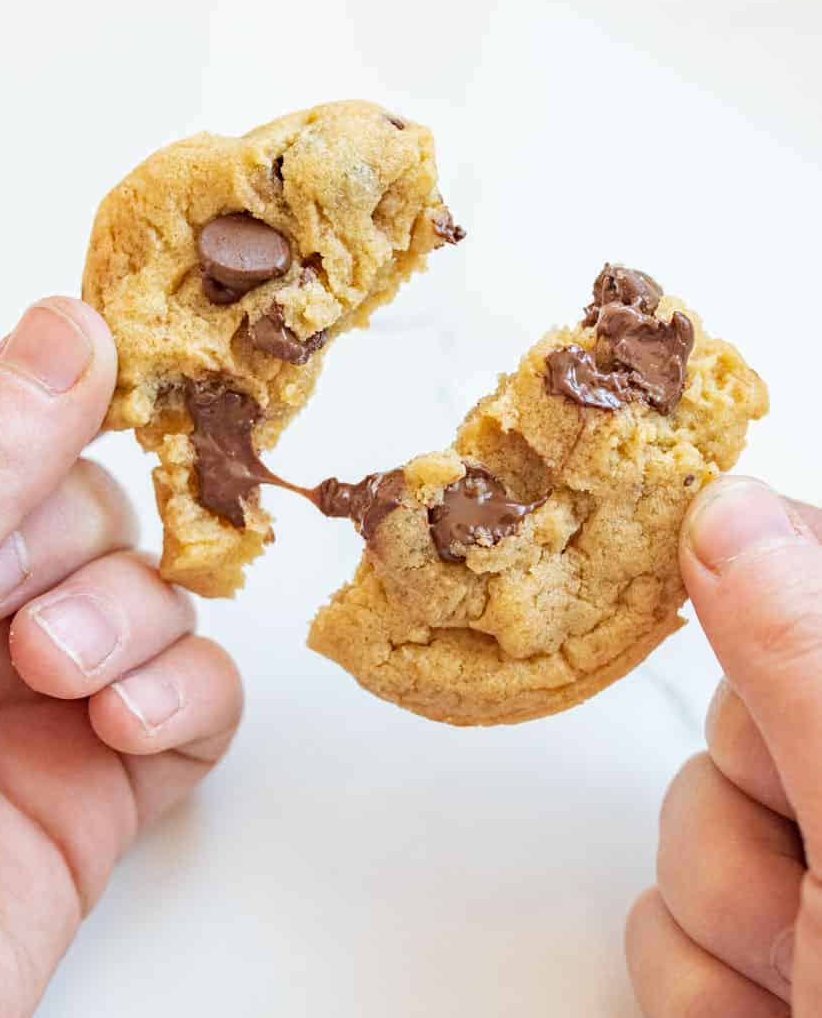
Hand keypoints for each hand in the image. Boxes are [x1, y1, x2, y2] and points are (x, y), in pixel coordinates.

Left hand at [0, 299, 241, 1016]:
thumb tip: (70, 325)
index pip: (16, 442)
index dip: (65, 420)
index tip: (116, 387)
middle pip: (99, 518)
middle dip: (80, 545)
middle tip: (8, 602)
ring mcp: (39, 704)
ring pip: (157, 600)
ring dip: (133, 622)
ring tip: (62, 677)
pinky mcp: (103, 787)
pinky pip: (201, 703)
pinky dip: (187, 697)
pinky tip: (127, 725)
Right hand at [626, 476, 821, 1015]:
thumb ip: (815, 661)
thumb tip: (730, 509)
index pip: (805, 572)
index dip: (756, 598)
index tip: (724, 638)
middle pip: (739, 708)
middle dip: (754, 803)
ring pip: (690, 828)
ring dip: (729, 923)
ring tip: (809, 997)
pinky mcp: (772, 954)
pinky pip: (670, 926)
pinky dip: (706, 994)